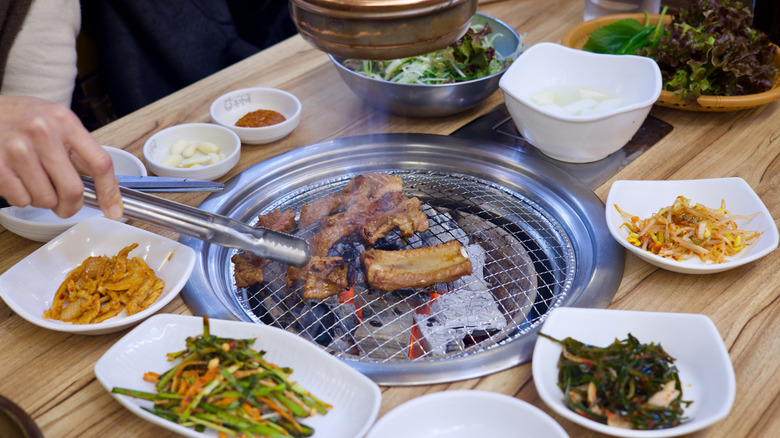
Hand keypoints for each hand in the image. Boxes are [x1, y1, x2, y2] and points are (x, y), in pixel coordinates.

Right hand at [0, 95, 122, 218]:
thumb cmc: (21, 118)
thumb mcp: (54, 121)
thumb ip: (79, 149)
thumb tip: (108, 185)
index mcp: (65, 122)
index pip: (99, 163)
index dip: (110, 192)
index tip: (114, 210)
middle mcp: (43, 132)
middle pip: (73, 190)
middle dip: (71, 206)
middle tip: (65, 205)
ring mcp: (18, 149)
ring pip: (46, 199)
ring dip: (43, 200)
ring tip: (34, 182)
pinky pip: (22, 200)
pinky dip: (23, 198)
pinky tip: (18, 180)